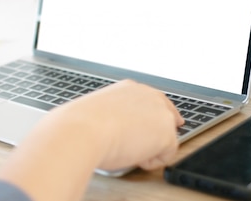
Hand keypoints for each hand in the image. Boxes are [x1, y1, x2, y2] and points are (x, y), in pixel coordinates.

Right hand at [64, 79, 183, 171]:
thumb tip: (110, 127)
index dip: (152, 117)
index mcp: (130, 88)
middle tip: (146, 146)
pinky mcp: (167, 134)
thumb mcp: (99, 111)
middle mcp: (148, 95)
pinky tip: (132, 156)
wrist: (83, 131)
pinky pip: (166, 155)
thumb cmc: (82, 124)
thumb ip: (113, 114)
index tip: (151, 128)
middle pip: (168, 114)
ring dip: (150, 147)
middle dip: (160, 131)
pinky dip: (151, 161)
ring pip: (166, 137)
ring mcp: (161, 113)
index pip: (151, 101)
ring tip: (126, 149)